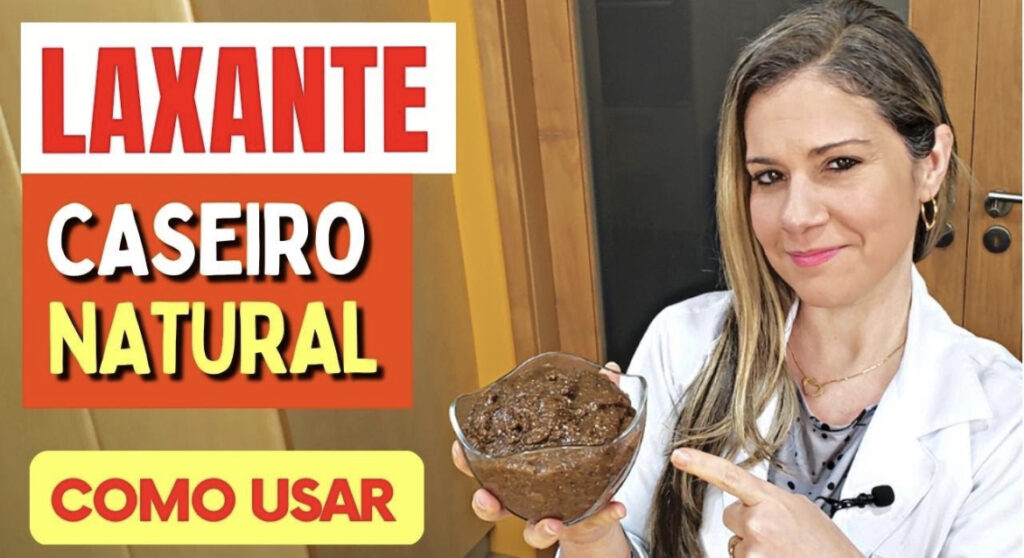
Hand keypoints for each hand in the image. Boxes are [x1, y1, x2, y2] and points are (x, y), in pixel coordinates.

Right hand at [450, 362, 631, 554]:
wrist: (599, 503)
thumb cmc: (581, 457)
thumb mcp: (586, 426)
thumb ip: (595, 397)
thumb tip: (610, 369)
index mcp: (519, 467)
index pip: (484, 464)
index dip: (466, 458)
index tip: (460, 447)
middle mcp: (526, 496)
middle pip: (493, 504)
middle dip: (485, 503)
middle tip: (488, 497)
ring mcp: (549, 514)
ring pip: (531, 531)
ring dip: (540, 529)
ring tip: (554, 523)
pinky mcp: (580, 524)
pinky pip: (592, 522)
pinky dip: (604, 515)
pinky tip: (616, 506)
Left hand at [671, 448, 862, 557]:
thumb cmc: (825, 545)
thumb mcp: (801, 508)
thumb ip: (771, 500)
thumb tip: (751, 502)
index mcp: (770, 500)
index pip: (728, 475)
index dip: (701, 464)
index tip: (679, 456)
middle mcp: (757, 522)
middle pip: (731, 516)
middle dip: (747, 524)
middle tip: (778, 535)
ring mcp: (752, 549)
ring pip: (737, 543)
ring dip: (755, 547)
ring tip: (783, 551)